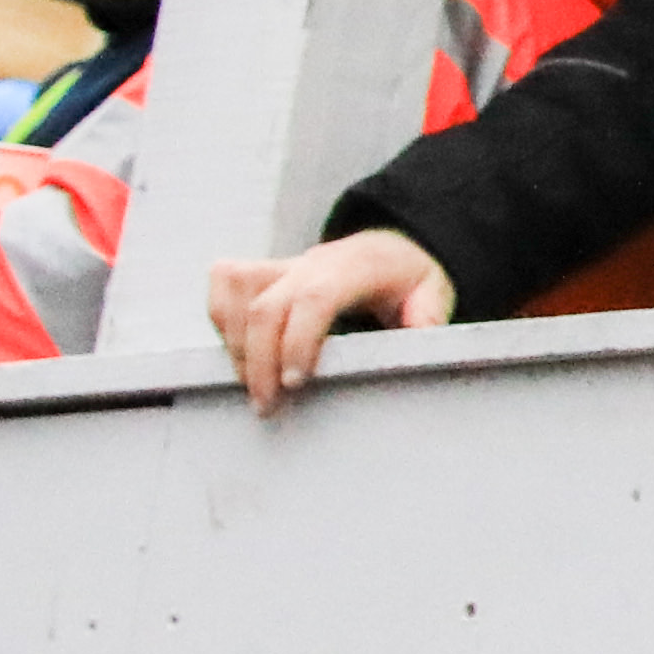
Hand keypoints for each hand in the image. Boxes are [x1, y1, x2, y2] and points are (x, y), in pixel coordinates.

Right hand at [210, 228, 452, 411]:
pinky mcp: (263, 269)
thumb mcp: (431, 293)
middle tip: (267, 406)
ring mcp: (284, 264)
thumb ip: (427, 316)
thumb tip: (420, 336)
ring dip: (234, 345)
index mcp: (354, 268)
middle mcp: (312, 262)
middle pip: (267, 306)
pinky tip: (238, 352)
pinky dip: (221, 318)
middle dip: (258, 361)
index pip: (315, 298)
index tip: (296, 383)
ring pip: (236, 293)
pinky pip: (225, 283)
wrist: (389, 247)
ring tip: (252, 388)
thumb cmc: (408, 279)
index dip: (297, 341)